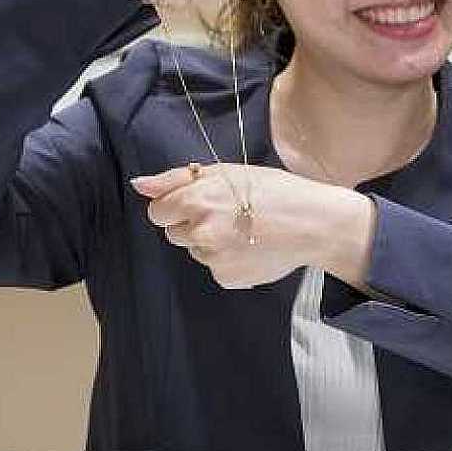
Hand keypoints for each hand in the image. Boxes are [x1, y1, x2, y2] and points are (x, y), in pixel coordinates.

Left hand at [131, 162, 374, 289]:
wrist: (313, 223)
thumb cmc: (273, 190)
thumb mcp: (226, 172)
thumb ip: (176, 179)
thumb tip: (138, 185)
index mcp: (196, 200)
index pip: (158, 212)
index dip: (176, 206)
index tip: (198, 202)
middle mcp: (199, 232)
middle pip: (174, 233)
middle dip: (192, 224)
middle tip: (227, 215)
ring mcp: (212, 259)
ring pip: (195, 251)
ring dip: (211, 242)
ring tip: (244, 231)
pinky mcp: (226, 278)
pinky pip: (214, 268)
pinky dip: (227, 260)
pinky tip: (251, 248)